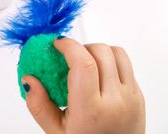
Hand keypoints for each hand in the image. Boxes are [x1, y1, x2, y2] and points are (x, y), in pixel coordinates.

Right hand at [22, 38, 144, 133]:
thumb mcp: (56, 132)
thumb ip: (38, 106)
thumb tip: (28, 80)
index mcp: (91, 110)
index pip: (83, 63)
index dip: (69, 45)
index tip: (57, 43)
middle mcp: (115, 101)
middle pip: (100, 52)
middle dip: (81, 47)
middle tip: (68, 57)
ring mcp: (131, 98)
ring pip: (117, 53)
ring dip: (98, 51)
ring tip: (85, 64)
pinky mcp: (139, 96)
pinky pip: (126, 65)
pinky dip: (110, 62)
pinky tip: (99, 76)